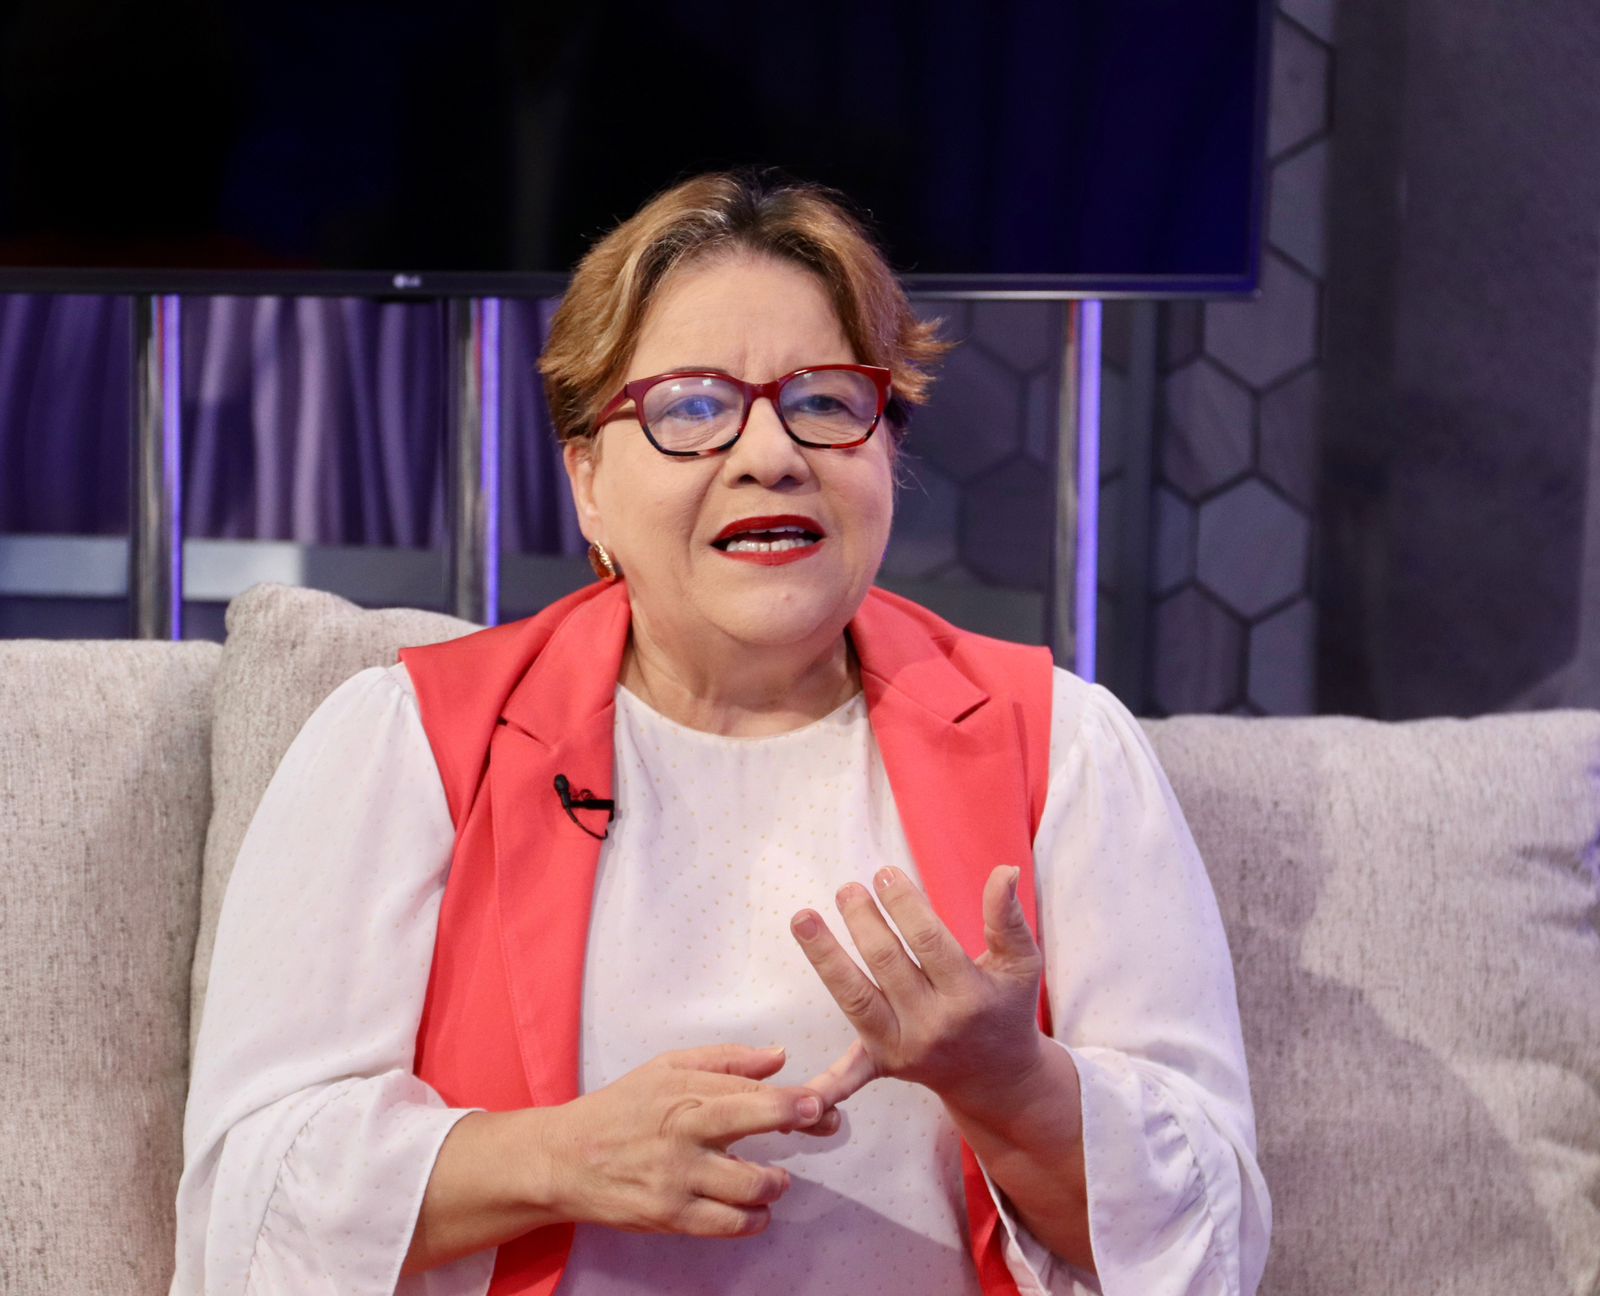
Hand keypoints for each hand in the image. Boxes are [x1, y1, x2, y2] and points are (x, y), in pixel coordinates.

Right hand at [537, 1044, 828, 1237]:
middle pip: (755, 1125)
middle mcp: (684, 1133)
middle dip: (797, 1125)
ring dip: (775, 1183)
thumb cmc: (619, 1108)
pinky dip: (753, 1220)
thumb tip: (779, 1056)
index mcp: (684, 1093)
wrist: (563, 1159)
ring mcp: (678, 1178)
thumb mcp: (665, 1067)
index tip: (819, 1103)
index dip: (792, 1100)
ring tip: (775, 1180)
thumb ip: (725, 1060)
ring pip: (750, 1185)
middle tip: (825, 1126)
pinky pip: (727, 1224)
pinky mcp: (670, 1216)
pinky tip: (756, 1211)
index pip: (750, 1092)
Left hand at [791, 865, 1045, 1114]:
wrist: (1000, 1078)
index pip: (928, 941)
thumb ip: (1009, 918)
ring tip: (802, 918)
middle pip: (887, 963)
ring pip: (856, 999)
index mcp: (969, 995)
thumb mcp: (1020, 964)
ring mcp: (905, 1048)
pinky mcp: (884, 1065)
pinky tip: (795, 1087)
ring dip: (825, 957)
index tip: (884, 873)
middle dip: (863, 921)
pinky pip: (850, 1076)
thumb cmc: (1006, 1007)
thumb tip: (1005, 869)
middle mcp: (934, 1025)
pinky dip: (824, 1086)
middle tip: (847, 888)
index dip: (904, 904)